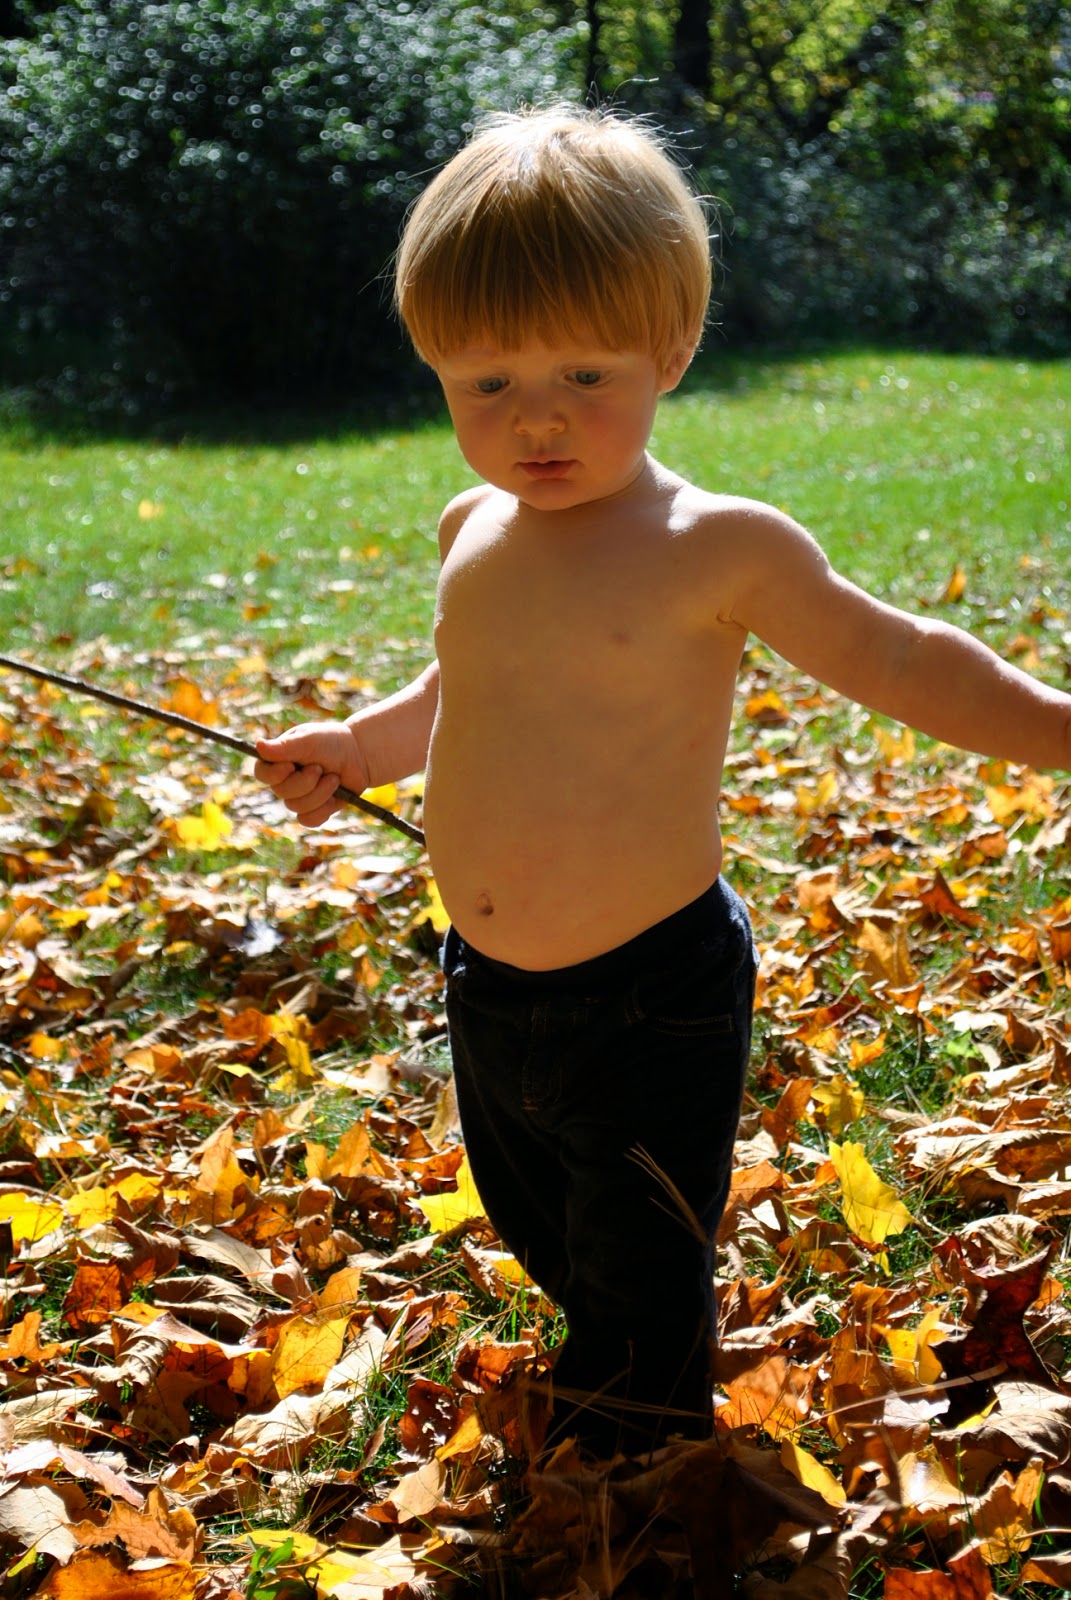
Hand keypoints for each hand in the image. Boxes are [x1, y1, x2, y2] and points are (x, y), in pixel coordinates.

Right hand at [254, 720, 368, 826]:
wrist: (359, 756)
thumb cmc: (332, 742)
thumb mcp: (309, 740)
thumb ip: (285, 746)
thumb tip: (258, 746)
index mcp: (278, 761)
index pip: (262, 773)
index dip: (275, 774)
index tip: (291, 765)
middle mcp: (285, 781)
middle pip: (282, 792)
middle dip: (305, 781)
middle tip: (321, 767)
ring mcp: (298, 798)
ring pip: (297, 807)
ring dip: (320, 792)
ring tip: (334, 778)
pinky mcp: (314, 811)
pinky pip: (309, 820)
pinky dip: (324, 809)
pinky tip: (335, 795)